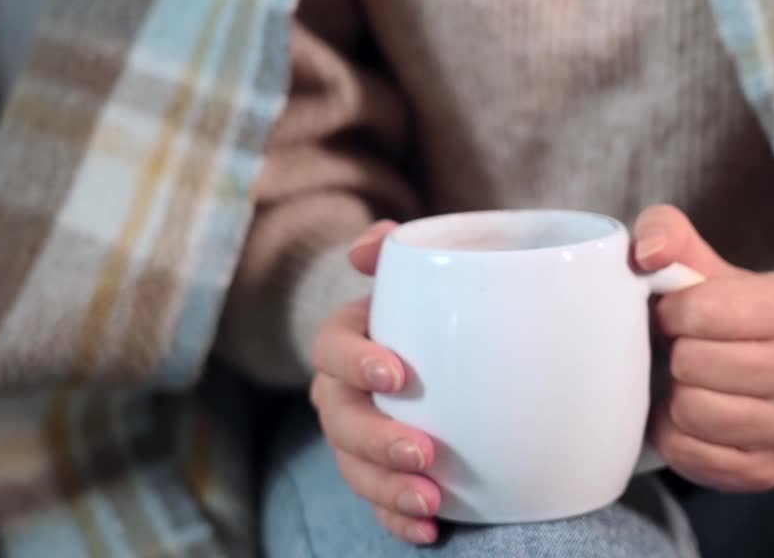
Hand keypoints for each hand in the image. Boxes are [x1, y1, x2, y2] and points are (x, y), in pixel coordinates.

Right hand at [310, 221, 441, 544]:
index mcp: (346, 340)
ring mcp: (355, 438)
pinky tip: (430, 531)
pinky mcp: (379, 472)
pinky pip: (377, 503)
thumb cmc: (430, 305)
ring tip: (432, 502)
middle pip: (340, 421)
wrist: (442, 346)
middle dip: (377, 440)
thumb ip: (397, 251)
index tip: (398, 375)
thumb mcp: (419, 272)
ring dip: (387, 488)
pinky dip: (398, 519)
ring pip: (354, 468)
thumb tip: (375, 244)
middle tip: (424, 452)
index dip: (357, 361)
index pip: (331, 349)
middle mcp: (340, 392)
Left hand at [633, 205, 773, 491]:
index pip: (699, 312)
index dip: (671, 312)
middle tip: (688, 351)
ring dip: (676, 396)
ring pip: (690, 412)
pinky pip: (689, 454)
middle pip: (691, 365)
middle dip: (677, 354)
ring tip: (693, 382)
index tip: (680, 314)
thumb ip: (667, 233)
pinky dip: (677, 436)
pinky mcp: (770, 473)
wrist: (765, 370)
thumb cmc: (728, 313)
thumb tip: (647, 255)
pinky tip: (694, 418)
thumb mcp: (703, 263)